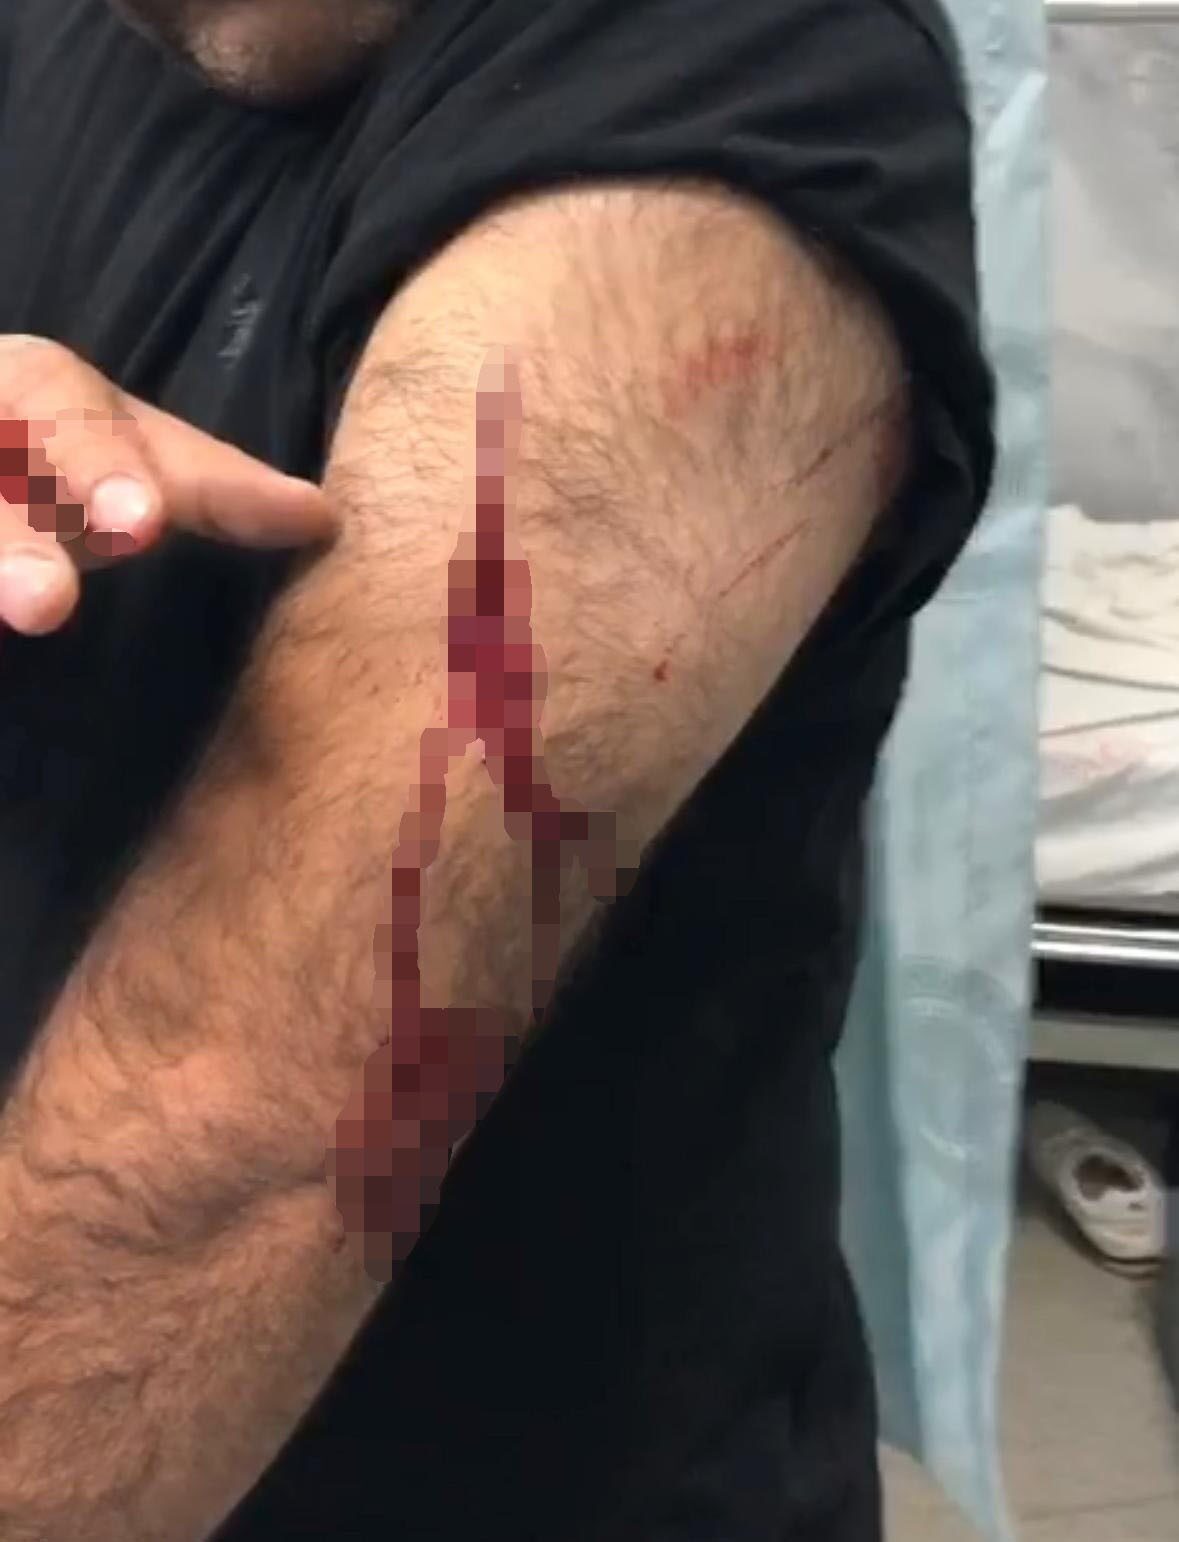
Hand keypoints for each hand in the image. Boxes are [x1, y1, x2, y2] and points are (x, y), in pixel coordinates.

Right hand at [0, 335, 334, 634]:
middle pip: (1, 484)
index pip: (75, 422)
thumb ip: (218, 488)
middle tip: (47, 603)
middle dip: (19, 541)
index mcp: (44, 390)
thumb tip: (322, 519)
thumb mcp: (136, 452)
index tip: (140, 522)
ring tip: (30, 611)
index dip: (105, 473)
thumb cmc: (65, 448)